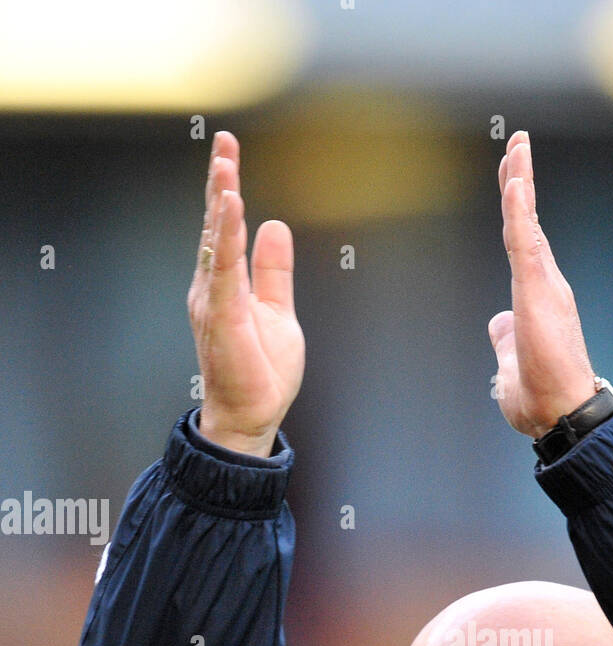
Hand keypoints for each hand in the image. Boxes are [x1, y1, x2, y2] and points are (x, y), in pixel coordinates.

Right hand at [187, 132, 304, 457]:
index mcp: (225, 284)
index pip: (224, 227)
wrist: (251, 416)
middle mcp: (212, 287)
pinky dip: (227, 235)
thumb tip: (275, 225)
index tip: (228, 149)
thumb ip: (274, 271)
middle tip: (223, 142)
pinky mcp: (224, 316)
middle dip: (218, 181)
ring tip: (225, 164)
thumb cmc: (260, 371)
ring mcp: (214, 301)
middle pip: (214, 225)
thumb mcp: (278, 311)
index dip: (225, 187)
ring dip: (219, 200)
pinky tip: (231, 206)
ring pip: (216, 241)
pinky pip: (225, 268)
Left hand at [488, 132, 597, 437]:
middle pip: (528, 224)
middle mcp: (546, 285)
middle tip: (516, 146)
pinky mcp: (538, 290)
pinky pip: (525, 239)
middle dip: (521, 182)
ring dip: (520, 181)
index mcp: (538, 300)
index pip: (525, 246)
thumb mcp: (511, 363)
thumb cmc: (542, 399)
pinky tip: (515, 178)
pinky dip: (520, 207)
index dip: (518, 213)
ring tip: (517, 145)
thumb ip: (505, 339)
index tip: (513, 182)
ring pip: (526, 223)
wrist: (563, 416)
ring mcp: (544, 285)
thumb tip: (497, 323)